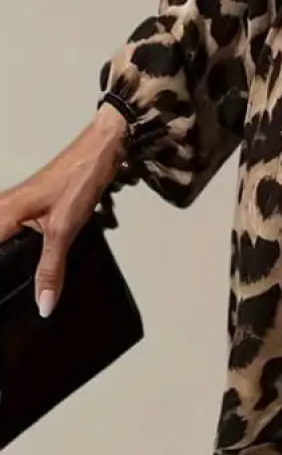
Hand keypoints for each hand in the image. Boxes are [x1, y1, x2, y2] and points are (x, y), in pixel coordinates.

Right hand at [0, 104, 128, 316]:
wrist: (99, 149)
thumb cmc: (79, 180)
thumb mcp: (64, 229)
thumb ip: (50, 269)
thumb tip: (43, 305)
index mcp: (1, 214)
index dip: (0, 273)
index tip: (4, 297)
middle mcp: (0, 209)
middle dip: (4, 268)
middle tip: (9, 296)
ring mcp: (10, 207)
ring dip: (7, 261)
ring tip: (12, 287)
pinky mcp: (23, 207)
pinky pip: (6, 233)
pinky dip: (10, 250)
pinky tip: (21, 265)